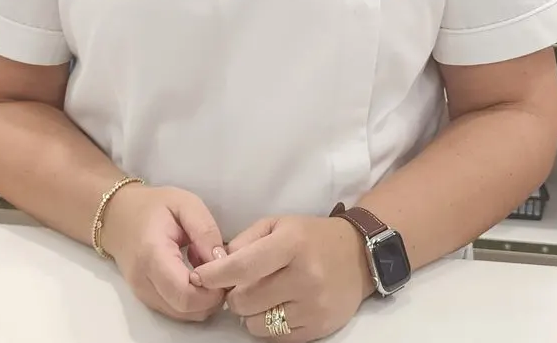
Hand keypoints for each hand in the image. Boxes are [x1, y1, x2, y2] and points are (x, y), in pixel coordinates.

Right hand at [99, 184, 227, 322]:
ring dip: (202, 301)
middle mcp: (143, 281)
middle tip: (220, 272)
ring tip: (205, 272)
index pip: (185, 294)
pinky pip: (175, 311)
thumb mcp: (185, 204)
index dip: (211, 291)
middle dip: (211, 298)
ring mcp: (142, 294)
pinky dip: (192, 302)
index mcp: (152, 255)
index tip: (223, 271)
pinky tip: (194, 278)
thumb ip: (205, 231)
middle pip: (186, 310)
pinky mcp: (146, 299)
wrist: (118, 216)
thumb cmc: (153, 207)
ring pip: (183, 315)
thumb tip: (222, 260)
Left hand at [192, 216, 372, 341]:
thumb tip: (214, 265)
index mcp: (292, 244)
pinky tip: (277, 307)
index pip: (243, 266)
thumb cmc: (310, 237)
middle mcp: (305, 276)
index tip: (199, 278)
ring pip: (256, 324)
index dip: (215, 275)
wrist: (358, 255)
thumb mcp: (277, 225)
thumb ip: (243, 242)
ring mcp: (313, 305)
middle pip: (245, 301)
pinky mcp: (319, 327)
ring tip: (262, 297)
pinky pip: (276, 337)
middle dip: (234, 295)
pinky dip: (268, 325)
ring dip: (250, 313)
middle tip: (240, 286)